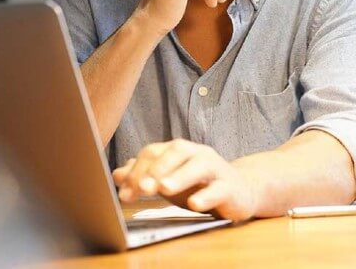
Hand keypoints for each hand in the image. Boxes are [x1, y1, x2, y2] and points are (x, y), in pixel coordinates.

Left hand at [112, 139, 259, 220]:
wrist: (239, 191)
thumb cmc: (199, 184)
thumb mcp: (168, 180)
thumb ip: (144, 176)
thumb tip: (116, 174)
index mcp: (178, 150)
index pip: (153, 153)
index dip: (137, 171)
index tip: (124, 193)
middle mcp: (196, 153)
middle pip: (174, 154)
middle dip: (155, 171)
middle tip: (142, 189)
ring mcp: (215, 168)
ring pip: (198, 166)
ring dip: (179, 177)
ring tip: (164, 189)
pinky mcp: (230, 186)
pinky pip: (219, 189)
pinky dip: (207, 196)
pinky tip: (196, 205)